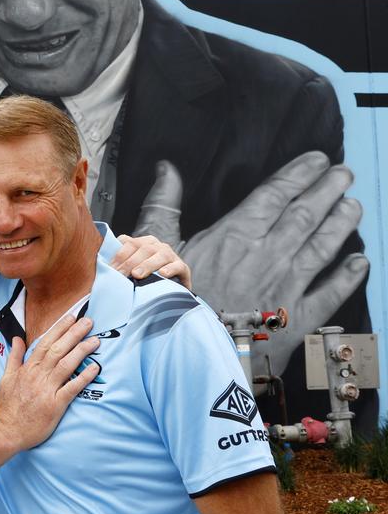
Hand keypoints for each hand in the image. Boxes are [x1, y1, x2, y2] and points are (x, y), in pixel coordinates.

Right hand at [0, 316, 98, 451]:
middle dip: (74, 334)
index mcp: (28, 368)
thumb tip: (17, 338)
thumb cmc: (8, 405)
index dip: (59, 329)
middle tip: (88, 322)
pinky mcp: (56, 405)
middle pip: (58, 349)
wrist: (7, 430)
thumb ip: (14, 357)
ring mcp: (47, 389)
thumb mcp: (6, 377)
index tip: (71, 317)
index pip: (45, 343)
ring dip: (81, 351)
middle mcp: (38, 375)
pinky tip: (94, 367)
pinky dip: (83, 377)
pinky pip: (72, 388)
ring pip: (66, 365)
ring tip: (95, 340)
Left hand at [111, 233, 190, 289]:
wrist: (171, 286)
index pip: (128, 243)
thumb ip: (120, 262)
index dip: (118, 255)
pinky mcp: (183, 267)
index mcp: (143, 242)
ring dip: (146, 265)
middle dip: (129, 263)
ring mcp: (170, 255)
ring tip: (136, 275)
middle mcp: (157, 245)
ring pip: (159, 256)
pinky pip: (178, 266)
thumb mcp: (133, 267)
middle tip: (120, 275)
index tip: (109, 269)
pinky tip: (163, 274)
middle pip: (142, 249)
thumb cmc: (146, 276)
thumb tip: (101, 266)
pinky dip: (170, 269)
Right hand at [133, 153, 367, 375]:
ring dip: (342, 224)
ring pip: (323, 247)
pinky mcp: (297, 320)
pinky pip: (330, 293)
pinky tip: (360, 262)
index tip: (318, 159)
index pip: (276, 194)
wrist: (185, 355)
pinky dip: (348, 277)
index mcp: (235, 234)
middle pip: (306, 215)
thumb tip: (167, 168)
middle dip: (329, 190)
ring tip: (354, 206)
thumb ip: (164, 204)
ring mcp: (287, 287)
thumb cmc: (167, 298)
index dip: (300, 174)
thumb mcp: (154, 245)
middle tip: (344, 173)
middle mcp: (269, 255)